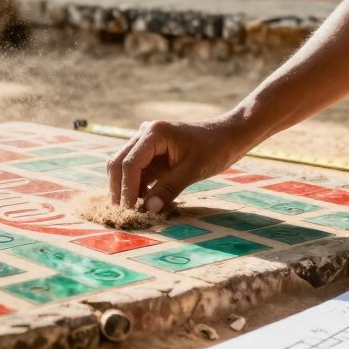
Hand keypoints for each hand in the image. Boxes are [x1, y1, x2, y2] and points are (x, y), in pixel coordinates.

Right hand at [107, 112, 253, 212]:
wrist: (229, 135)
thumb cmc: (215, 149)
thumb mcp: (193, 170)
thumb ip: (168, 189)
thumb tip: (149, 210)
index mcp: (154, 133)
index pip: (130, 163)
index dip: (126, 189)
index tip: (128, 212)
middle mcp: (144, 134)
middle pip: (119, 163)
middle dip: (119, 189)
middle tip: (122, 214)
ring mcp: (146, 142)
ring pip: (124, 167)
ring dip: (126, 188)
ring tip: (132, 211)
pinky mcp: (152, 153)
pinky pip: (137, 171)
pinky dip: (137, 187)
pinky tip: (144, 203)